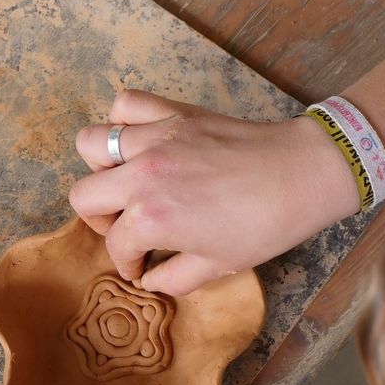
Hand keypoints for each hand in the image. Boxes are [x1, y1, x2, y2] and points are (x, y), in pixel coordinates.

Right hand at [70, 90, 358, 295]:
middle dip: (101, 219)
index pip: (116, 245)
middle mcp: (141, 176)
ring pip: (91, 144)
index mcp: (150, 219)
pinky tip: (140, 141)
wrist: (300, 175)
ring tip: (126, 181)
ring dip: (102, 168)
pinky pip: (126, 104)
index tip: (141, 266)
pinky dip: (123, 121)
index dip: (128, 263)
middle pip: (84, 196)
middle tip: (127, 227)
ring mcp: (154, 139)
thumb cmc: (263, 225)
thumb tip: (151, 280)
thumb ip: (173, 279)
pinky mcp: (172, 113)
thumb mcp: (217, 266)